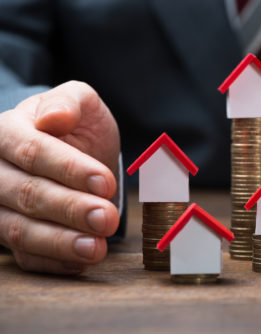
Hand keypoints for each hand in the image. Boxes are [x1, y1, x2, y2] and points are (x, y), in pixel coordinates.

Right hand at [0, 81, 119, 273]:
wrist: (75, 150)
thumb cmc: (76, 126)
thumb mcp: (80, 102)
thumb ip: (69, 102)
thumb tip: (53, 117)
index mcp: (7, 133)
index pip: (32, 152)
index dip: (69, 169)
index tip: (105, 182)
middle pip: (27, 194)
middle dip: (70, 209)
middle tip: (108, 219)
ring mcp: (0, 207)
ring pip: (20, 230)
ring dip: (61, 242)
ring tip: (96, 248)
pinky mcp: (12, 234)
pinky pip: (25, 255)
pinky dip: (54, 262)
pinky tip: (82, 262)